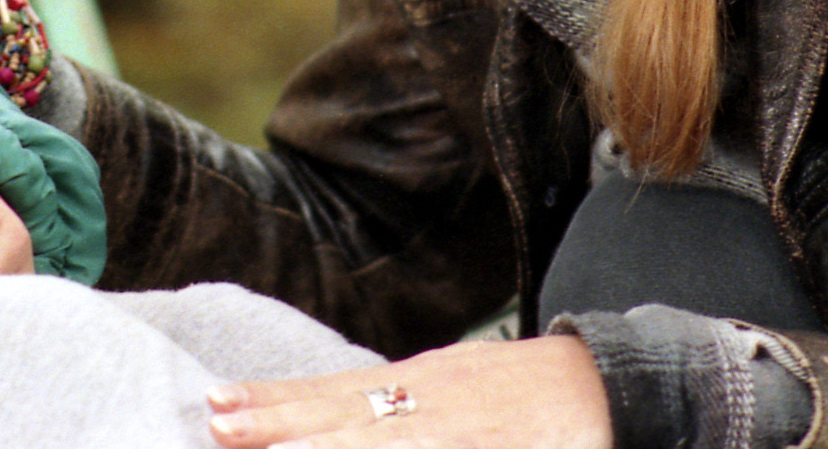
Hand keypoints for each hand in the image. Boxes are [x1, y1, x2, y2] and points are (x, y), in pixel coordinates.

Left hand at [205, 336, 611, 448]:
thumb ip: (389, 403)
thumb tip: (318, 414)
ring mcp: (464, 433)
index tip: (216, 403)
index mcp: (418, 386)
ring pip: (386, 444)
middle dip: (281, 426)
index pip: (331, 393)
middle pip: (346, 418)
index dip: (274, 401)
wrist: (611, 385)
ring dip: (331, 448)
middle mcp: (434, 405)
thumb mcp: (448, 386)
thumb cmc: (518, 392)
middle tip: (219, 424)